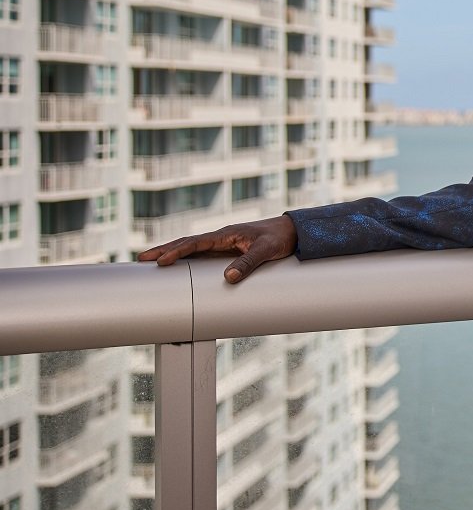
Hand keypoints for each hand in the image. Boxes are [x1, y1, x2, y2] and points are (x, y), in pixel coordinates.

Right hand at [137, 215, 297, 283]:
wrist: (293, 231)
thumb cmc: (280, 238)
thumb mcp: (267, 250)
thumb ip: (249, 262)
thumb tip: (228, 278)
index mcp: (227, 234)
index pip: (196, 242)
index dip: (177, 251)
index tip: (161, 260)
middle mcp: (221, 237)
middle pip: (187, 243)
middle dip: (165, 250)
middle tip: (142, 259)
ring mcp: (223, 243)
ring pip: (192, 248)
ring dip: (172, 253)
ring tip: (152, 261)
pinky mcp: (228, 249)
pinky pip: (202, 253)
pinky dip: (187, 257)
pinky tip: (178, 264)